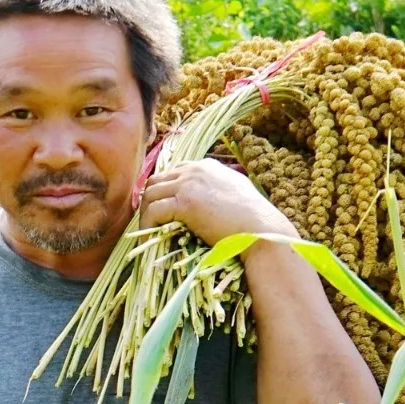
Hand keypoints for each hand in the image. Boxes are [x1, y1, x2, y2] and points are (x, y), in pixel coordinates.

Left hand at [139, 158, 297, 252]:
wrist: (260, 229)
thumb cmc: (253, 219)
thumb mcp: (237, 193)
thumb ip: (220, 190)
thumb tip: (214, 201)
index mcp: (206, 166)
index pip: (174, 171)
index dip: (164, 190)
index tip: (161, 207)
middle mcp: (195, 170)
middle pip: (157, 180)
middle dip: (149, 200)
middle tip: (148, 220)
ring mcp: (188, 184)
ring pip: (150, 193)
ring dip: (145, 212)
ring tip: (146, 230)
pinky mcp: (185, 203)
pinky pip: (153, 211)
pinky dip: (147, 224)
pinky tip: (148, 236)